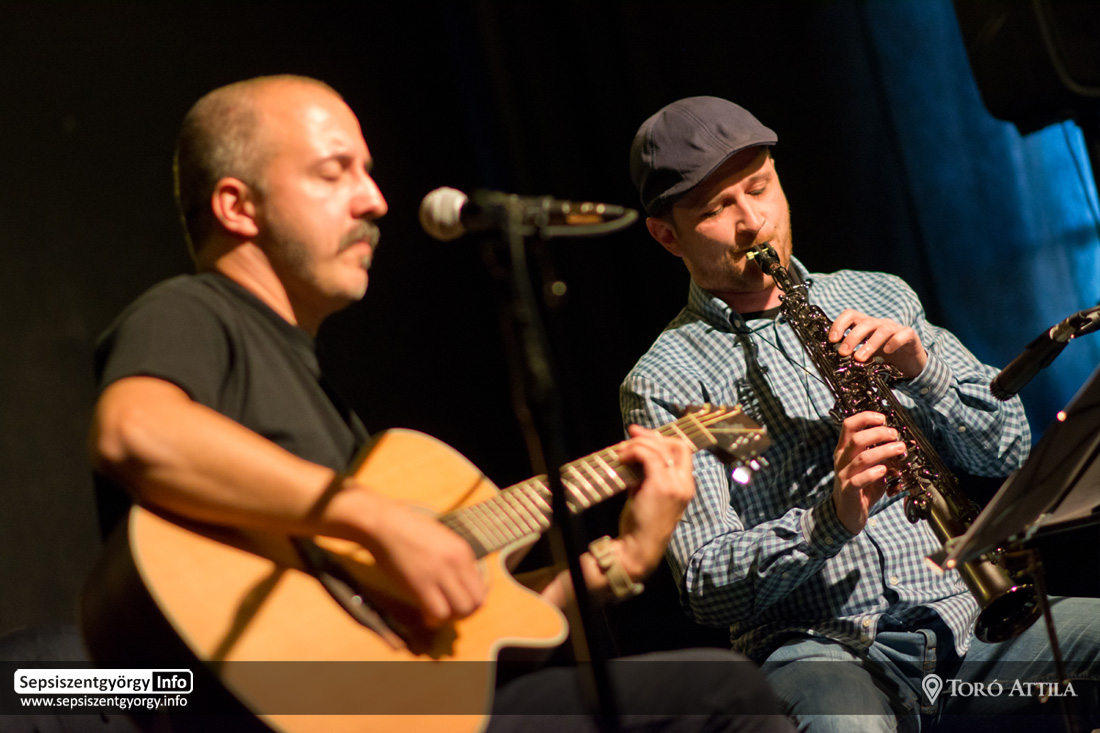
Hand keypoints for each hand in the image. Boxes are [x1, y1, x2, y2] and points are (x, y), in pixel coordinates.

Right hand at [357, 492, 484, 627]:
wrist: (387, 525)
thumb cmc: (411, 531)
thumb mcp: (444, 540)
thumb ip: (456, 561)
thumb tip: (461, 585)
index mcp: (464, 552)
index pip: (482, 588)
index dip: (472, 601)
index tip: (459, 602)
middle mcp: (457, 563)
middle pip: (475, 602)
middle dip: (465, 612)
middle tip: (451, 612)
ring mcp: (440, 574)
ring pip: (460, 610)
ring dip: (451, 617)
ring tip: (439, 614)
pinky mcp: (421, 584)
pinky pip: (438, 612)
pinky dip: (434, 619)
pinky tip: (426, 615)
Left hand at [612, 425, 694, 578]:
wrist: (639, 548)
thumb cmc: (641, 524)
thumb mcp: (648, 494)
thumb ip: (648, 474)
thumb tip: (636, 453)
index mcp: (686, 486)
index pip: (684, 451)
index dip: (665, 438)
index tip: (645, 435)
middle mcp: (685, 483)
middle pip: (677, 444)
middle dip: (652, 435)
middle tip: (631, 433)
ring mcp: (675, 484)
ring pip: (659, 448)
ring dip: (638, 444)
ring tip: (621, 451)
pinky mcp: (661, 485)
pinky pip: (648, 456)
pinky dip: (633, 451)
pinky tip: (621, 457)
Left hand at [829, 309, 926, 377]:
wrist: (910, 363)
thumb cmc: (885, 357)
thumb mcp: (866, 355)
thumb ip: (853, 354)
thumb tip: (836, 360)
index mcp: (866, 326)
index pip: (850, 315)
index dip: (839, 324)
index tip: (832, 340)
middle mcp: (880, 324)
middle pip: (865, 322)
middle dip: (852, 337)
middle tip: (843, 353)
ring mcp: (896, 328)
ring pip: (882, 329)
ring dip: (869, 344)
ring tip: (860, 358)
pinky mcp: (910, 335)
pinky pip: (903, 334)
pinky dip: (894, 341)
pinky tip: (887, 351)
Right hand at [832, 411, 906, 533]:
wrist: (847, 513)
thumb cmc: (861, 487)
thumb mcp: (870, 467)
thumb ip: (881, 455)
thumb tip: (900, 442)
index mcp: (844, 450)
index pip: (849, 425)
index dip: (865, 418)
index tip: (882, 418)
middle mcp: (842, 460)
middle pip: (857, 439)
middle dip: (879, 433)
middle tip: (895, 435)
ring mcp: (844, 475)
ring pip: (862, 458)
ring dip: (884, 451)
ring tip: (899, 449)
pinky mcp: (849, 491)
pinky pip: (859, 480)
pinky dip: (874, 473)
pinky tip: (885, 471)